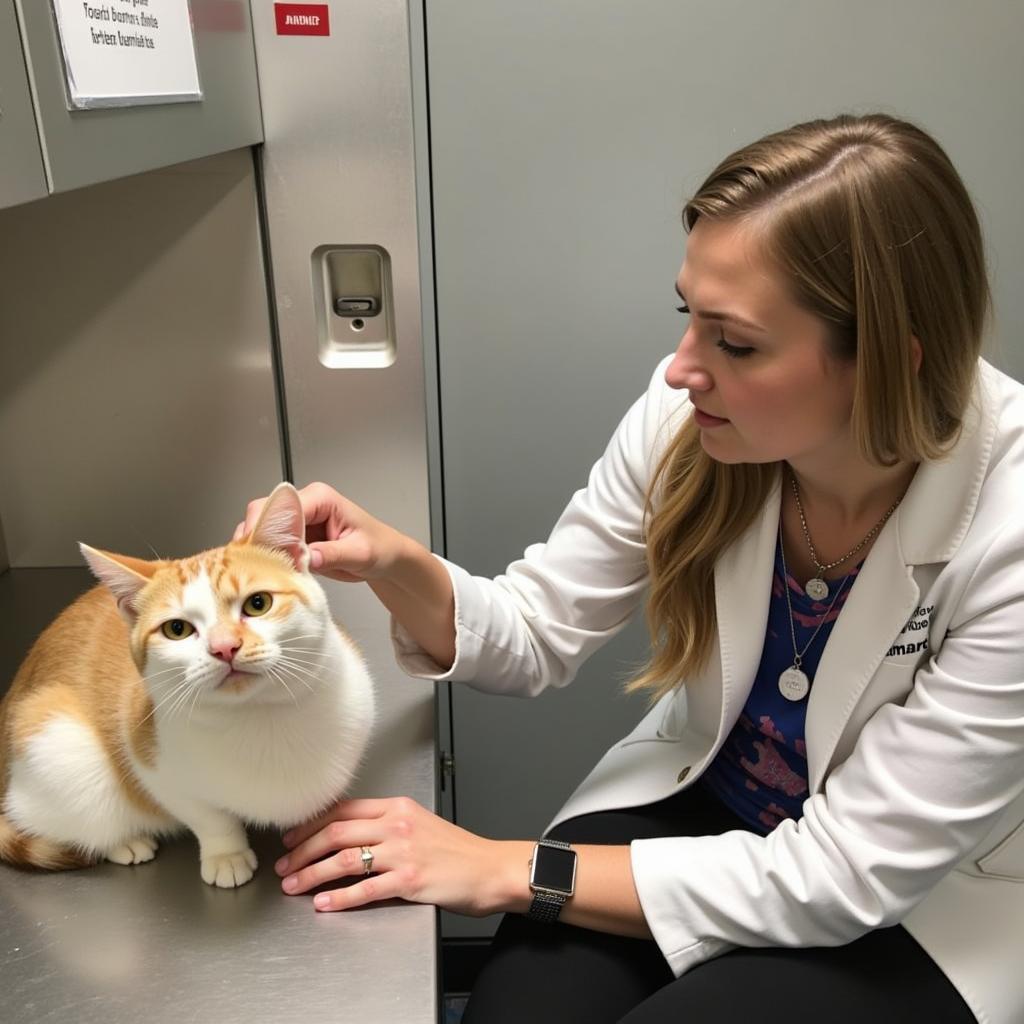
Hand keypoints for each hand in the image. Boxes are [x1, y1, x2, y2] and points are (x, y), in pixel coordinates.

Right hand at [233, 482, 406, 582]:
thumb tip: (306, 558)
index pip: (284, 506)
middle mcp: (304, 505)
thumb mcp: (360, 553)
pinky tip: (265, 573)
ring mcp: (296, 522)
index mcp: (321, 498)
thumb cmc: (379, 547)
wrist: (385, 558)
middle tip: (258, 564)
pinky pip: (268, 546)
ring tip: (259, 571)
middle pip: (263, 512)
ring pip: (260, 529)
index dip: (270, 528)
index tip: (267, 552)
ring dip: (257, 550)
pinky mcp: (292, 540)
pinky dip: (263, 559)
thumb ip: (332, 554)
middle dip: (257, 538)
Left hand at [274, 797, 527, 915]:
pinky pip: (365, 889)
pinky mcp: (409, 880)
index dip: (311, 823)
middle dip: (303, 850)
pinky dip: (339, 898)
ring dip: (312, 873)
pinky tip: (325, 903)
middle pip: (336, 832)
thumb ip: (387, 823)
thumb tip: (349, 832)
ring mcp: (403, 853)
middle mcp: (397, 825)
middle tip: (285, 865)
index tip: (292, 837)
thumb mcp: (420, 822)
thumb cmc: (458, 850)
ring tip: (294, 885)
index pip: (343, 808)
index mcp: (398, 807)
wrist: (490, 869)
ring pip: (344, 859)